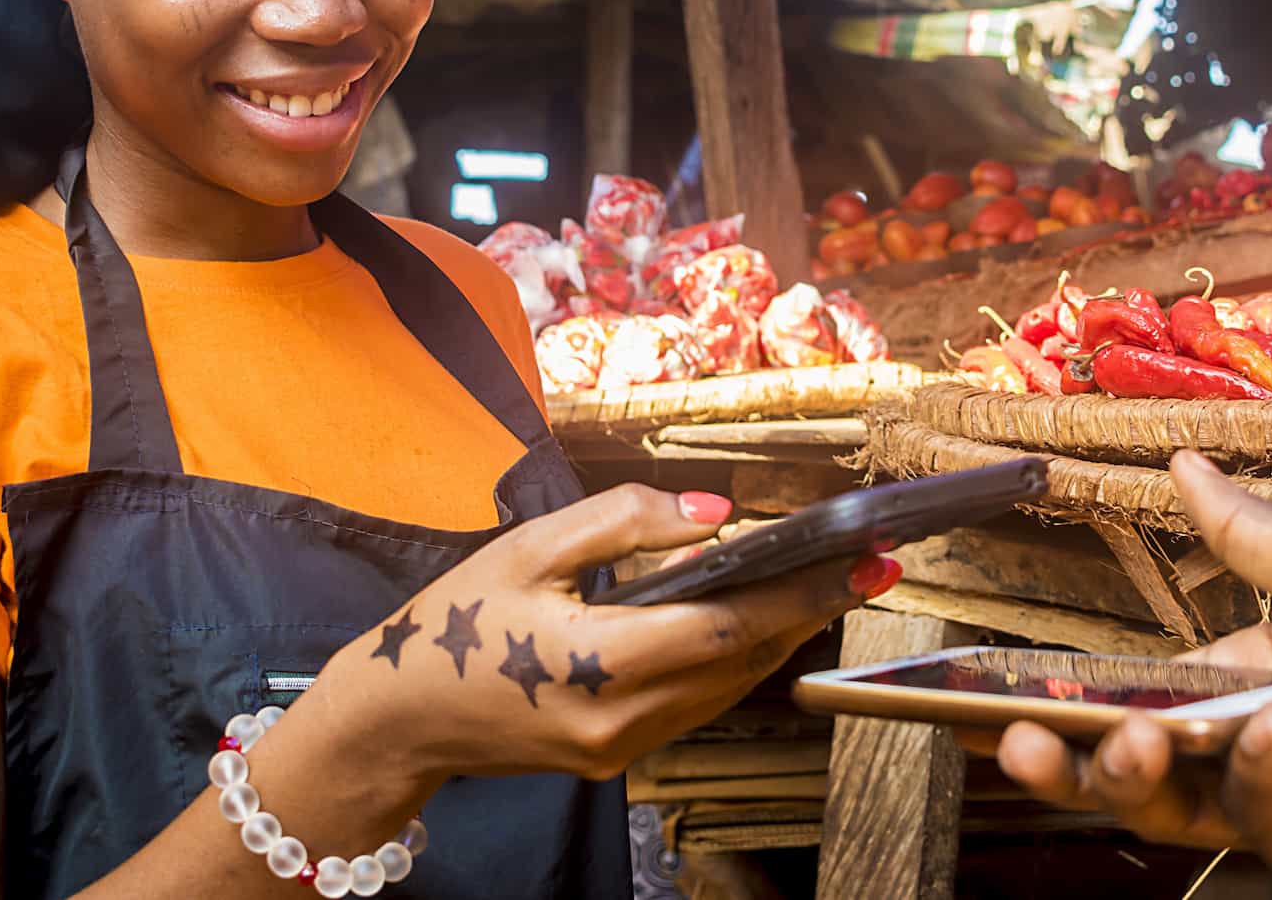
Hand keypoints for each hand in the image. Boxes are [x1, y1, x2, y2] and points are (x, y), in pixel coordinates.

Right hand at [323, 483, 894, 787]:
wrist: (402, 716)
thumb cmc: (456, 622)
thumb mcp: (529, 548)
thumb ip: (625, 523)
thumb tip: (717, 514)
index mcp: (595, 665)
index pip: (723, 628)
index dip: (799, 594)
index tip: (858, 563)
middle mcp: (619, 721)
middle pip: (740, 664)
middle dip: (808, 611)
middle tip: (869, 565)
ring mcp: (621, 750)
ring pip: (727, 690)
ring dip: (777, 637)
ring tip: (825, 584)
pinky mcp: (618, 757)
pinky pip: (698, 706)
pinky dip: (732, 662)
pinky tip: (752, 621)